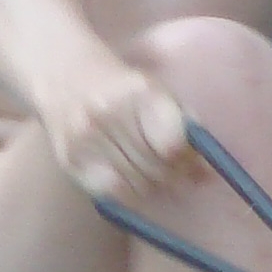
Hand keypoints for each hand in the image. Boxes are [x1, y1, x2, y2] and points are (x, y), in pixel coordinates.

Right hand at [45, 61, 193, 202]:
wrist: (65, 77)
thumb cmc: (124, 88)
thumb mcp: (160, 93)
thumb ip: (187, 129)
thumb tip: (206, 175)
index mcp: (139, 93)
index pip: (172, 144)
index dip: (188, 161)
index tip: (194, 165)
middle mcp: (109, 115)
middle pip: (155, 167)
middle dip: (174, 177)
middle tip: (179, 176)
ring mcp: (86, 140)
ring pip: (136, 184)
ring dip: (154, 186)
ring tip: (155, 175)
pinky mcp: (70, 160)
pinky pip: (111, 194)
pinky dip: (129, 194)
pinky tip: (133, 183)